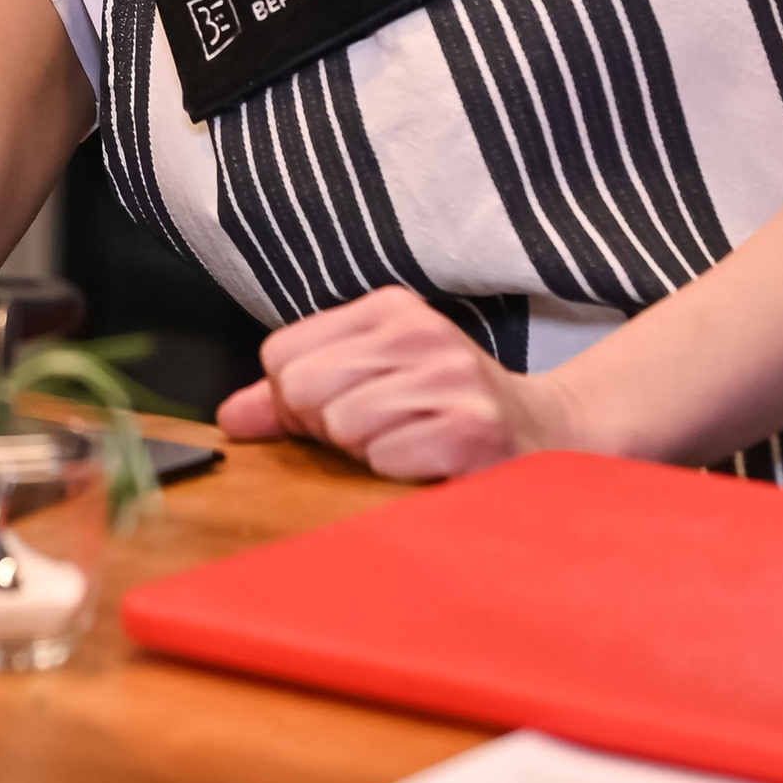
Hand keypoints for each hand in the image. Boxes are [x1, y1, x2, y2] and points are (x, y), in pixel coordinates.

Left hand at [217, 286, 565, 480]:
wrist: (552, 436)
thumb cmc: (452, 410)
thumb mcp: (376, 381)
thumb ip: (295, 398)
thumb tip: (231, 417)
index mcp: (390, 310)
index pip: (281, 353)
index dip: (295, 399)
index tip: (339, 409)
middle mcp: (419, 333)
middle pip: (302, 387)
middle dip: (326, 427)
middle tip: (378, 432)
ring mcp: (449, 379)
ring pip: (341, 425)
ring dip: (367, 453)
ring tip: (409, 443)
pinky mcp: (471, 429)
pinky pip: (384, 458)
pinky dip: (399, 473)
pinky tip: (430, 462)